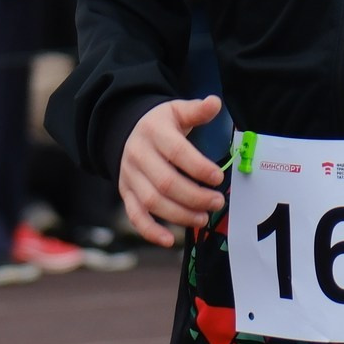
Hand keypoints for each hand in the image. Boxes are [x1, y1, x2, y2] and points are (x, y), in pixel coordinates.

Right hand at [117, 96, 226, 247]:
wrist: (125, 131)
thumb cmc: (160, 125)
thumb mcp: (176, 111)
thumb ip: (197, 110)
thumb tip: (214, 103)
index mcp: (154, 132)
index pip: (177, 152)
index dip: (199, 167)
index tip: (218, 178)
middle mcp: (138, 155)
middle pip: (166, 183)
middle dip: (195, 197)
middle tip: (218, 202)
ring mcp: (130, 176)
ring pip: (152, 202)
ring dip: (180, 215)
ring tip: (203, 218)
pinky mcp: (126, 193)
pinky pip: (135, 216)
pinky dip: (150, 231)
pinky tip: (170, 240)